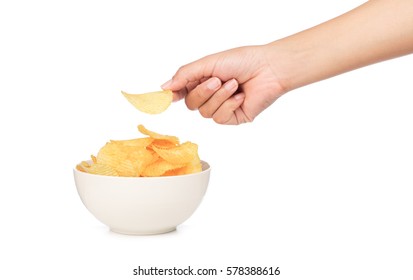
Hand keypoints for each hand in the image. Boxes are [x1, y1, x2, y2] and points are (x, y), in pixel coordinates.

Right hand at [162, 46, 285, 124]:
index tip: (170, 95)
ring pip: (205, 113)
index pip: (181, 92)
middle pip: (191, 104)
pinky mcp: (233, 117)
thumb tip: (164, 88)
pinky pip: (220, 118)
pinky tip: (240, 96)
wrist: (268, 69)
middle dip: (203, 92)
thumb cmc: (241, 61)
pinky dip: (229, 105)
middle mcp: (210, 96)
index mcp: (202, 81)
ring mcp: (222, 108)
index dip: (175, 94)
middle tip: (217, 80)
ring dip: (219, 97)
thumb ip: (184, 75)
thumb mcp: (208, 63)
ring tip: (234, 84)